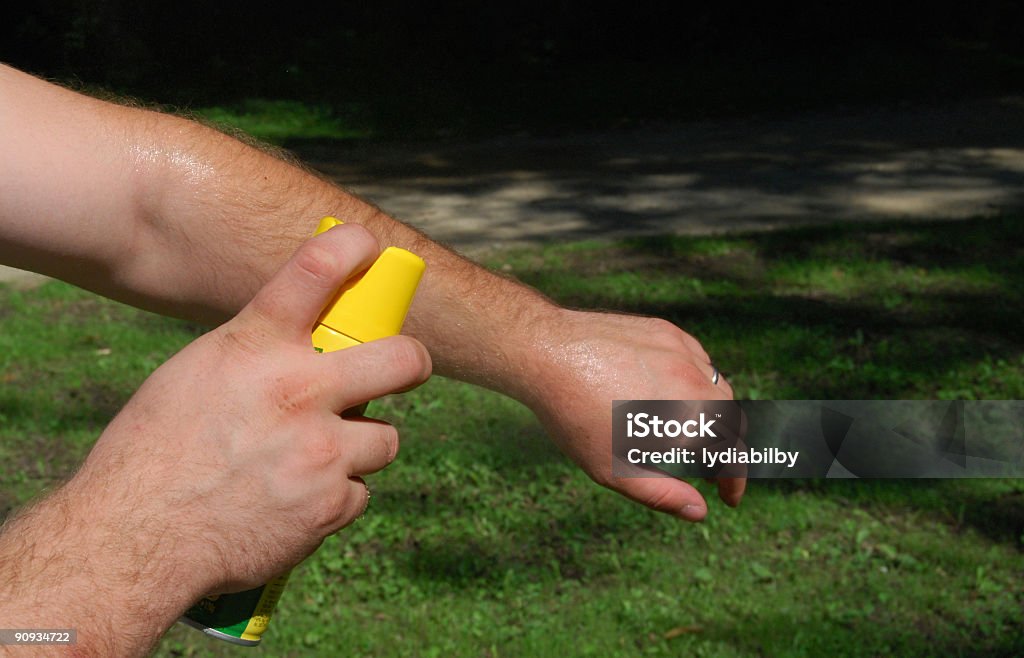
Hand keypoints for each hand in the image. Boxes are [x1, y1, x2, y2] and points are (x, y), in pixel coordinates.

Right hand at [71, 223, 430, 596]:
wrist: (134, 539)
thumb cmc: (153, 452)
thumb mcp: (197, 375)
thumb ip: (256, 353)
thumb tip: (307, 342)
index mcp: (254, 346)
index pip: (318, 269)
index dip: (353, 246)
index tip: (367, 246)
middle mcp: (298, 391)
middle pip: (403, 358)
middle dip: (410, 361)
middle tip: (402, 367)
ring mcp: (321, 452)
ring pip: (385, 437)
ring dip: (359, 445)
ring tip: (316, 457)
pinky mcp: (330, 505)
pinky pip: (358, 491)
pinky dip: (333, 496)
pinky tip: (293, 500)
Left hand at [526, 309, 744, 520]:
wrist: (547, 353)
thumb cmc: (576, 417)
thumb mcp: (613, 469)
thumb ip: (661, 494)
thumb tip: (700, 511)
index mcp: (689, 421)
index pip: (733, 456)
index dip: (735, 482)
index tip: (726, 498)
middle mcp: (696, 384)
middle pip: (732, 421)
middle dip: (725, 449)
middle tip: (708, 468)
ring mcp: (684, 353)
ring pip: (717, 388)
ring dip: (713, 415)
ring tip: (688, 434)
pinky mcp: (669, 332)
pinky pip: (697, 361)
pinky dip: (695, 382)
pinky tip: (672, 394)